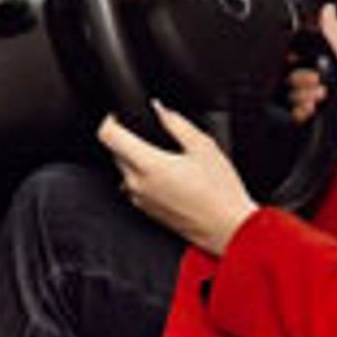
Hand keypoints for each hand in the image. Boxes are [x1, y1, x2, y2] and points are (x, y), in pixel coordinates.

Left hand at [97, 104, 256, 256]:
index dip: (111, 119)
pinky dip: (143, 176)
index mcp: (149, 165)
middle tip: (151, 134)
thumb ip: (176, 123)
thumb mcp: (203, 146)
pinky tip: (168, 175)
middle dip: (126, 138)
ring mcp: (140, 200)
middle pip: (113, 151)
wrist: (228, 228)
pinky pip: (134, 186)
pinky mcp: (146, 211)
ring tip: (164, 156)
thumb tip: (160, 109)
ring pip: (123, 169)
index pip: (108, 136)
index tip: (121, 115)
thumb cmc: (220, 192)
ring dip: (134, 158)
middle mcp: (137, 184)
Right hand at [282, 4, 336, 170]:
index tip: (297, 58)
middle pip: (296, 78)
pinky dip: (300, 114)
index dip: (298, 59)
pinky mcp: (321, 127)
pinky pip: (298, 119)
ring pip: (294, 98)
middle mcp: (330, 87)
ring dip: (302, 97)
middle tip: (320, 83)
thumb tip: (328, 10)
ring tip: (321, 100)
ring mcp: (325, 108)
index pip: (306, 59)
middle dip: (303, 80)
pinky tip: (313, 113)